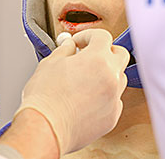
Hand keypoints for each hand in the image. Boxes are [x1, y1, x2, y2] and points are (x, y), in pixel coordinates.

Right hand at [14, 29, 128, 155]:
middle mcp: (111, 77)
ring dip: (107, 74)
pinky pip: (115, 99)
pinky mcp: (112, 117)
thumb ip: (65, 50)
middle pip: (120, 54)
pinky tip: (87, 99)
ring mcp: (114, 98)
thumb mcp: (50, 63)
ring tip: (86, 79)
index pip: (103, 36)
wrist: (45, 129)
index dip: (88, 36)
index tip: (79, 43)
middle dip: (106, 52)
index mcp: (97, 59)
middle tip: (89, 56)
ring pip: (120, 77)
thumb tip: (70, 45)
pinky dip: (105, 96)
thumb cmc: (44, 98)